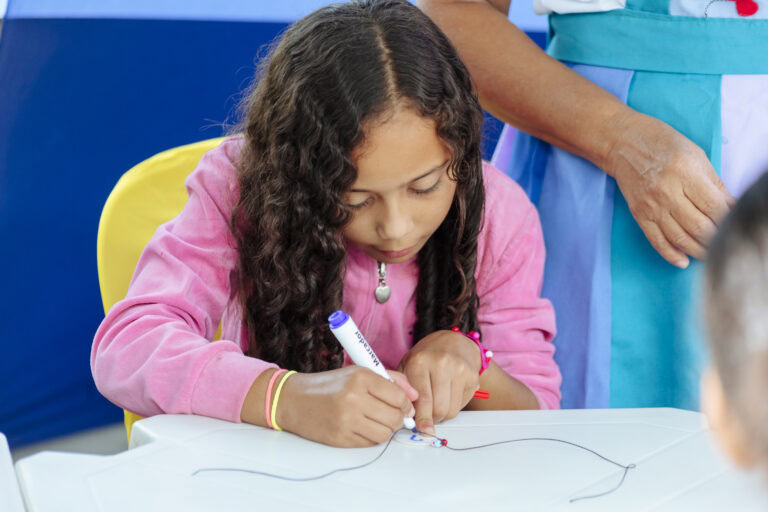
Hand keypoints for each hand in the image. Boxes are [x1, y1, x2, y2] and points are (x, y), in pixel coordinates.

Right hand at [275, 366, 417, 447]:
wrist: (293, 399)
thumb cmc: (328, 385)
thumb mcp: (358, 372)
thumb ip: (390, 380)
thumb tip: (414, 395)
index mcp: (360, 378)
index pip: (398, 396)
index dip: (405, 402)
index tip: (402, 404)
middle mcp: (354, 398)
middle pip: (394, 417)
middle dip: (398, 418)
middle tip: (392, 414)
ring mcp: (346, 420)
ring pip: (385, 433)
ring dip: (386, 429)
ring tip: (378, 421)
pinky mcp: (340, 438)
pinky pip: (369, 443)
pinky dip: (372, 437)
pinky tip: (364, 427)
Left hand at [397, 330, 480, 435]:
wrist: (452, 341)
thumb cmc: (426, 356)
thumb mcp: (407, 365)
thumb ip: (403, 388)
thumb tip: (404, 414)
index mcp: (420, 361)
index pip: (422, 398)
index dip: (422, 418)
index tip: (422, 430)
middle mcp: (442, 364)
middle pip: (439, 407)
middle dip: (432, 418)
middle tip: (427, 416)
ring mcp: (460, 370)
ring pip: (452, 409)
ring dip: (442, 415)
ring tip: (436, 404)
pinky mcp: (473, 376)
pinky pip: (462, 404)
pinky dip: (453, 406)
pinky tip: (448, 395)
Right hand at [604, 111, 733, 267]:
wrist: (623, 143)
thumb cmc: (663, 144)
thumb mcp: (696, 155)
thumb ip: (714, 183)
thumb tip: (732, 208)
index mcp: (685, 172)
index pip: (714, 207)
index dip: (728, 220)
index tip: (735, 224)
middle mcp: (667, 191)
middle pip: (699, 227)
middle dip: (717, 238)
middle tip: (726, 241)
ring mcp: (651, 205)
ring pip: (680, 238)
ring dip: (699, 250)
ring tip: (711, 253)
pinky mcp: (639, 214)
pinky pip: (656, 240)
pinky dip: (671, 254)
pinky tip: (684, 260)